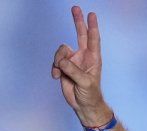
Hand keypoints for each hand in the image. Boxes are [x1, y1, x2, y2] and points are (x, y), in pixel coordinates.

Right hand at [51, 6, 110, 125]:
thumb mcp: (85, 83)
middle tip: (76, 7)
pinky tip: (55, 76)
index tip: (92, 15)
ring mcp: (73, 61)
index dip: (92, 27)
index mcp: (93, 59)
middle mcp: (83, 57)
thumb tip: (61, 61)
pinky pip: (55, 60)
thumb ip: (73, 70)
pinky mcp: (63, 67)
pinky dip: (53, 67)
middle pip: (80, 34)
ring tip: (60, 72)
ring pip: (61, 50)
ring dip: (58, 60)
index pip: (93, 39)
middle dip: (78, 21)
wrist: (83, 105)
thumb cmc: (90, 94)